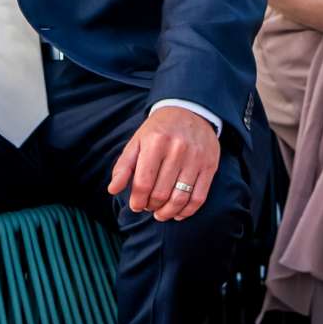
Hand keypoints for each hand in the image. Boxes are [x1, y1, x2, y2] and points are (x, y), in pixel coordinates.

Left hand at [108, 107, 218, 222]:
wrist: (190, 110)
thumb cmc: (159, 130)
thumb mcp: (137, 141)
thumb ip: (123, 166)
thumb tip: (113, 190)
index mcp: (155, 142)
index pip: (143, 182)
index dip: (137, 200)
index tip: (135, 206)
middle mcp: (177, 149)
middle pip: (161, 193)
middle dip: (151, 206)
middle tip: (148, 207)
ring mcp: (195, 158)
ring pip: (179, 198)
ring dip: (168, 213)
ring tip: (160, 214)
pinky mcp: (210, 165)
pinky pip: (199, 197)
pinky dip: (187, 211)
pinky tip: (178, 213)